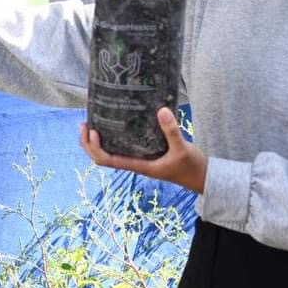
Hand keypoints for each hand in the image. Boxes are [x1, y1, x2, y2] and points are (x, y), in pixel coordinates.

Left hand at [80, 107, 207, 194]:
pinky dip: (113, 139)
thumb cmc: (192, 166)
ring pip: (110, 154)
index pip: (108, 160)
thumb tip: (162, 110)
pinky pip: (122, 148)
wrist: (203, 178)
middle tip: (85, 124)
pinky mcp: (146, 155)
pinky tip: (115, 125)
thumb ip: (171, 131)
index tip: (92, 130)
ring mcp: (139, 160)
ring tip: (92, 123)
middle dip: (89, 144)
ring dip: (97, 142)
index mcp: (139, 166)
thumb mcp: (183, 148)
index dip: (95, 147)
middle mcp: (135, 164)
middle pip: (102, 158)